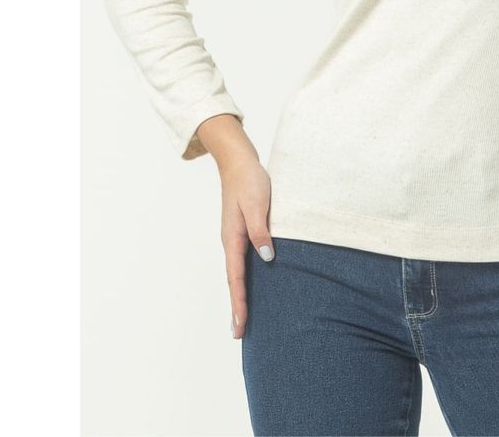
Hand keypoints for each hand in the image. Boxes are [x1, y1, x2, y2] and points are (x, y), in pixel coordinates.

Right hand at [219, 154, 275, 338]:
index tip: (240, 326)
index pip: (236, 278)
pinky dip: (245, 278)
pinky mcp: (243, 230)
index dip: (239, 302)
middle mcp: (231, 241)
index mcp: (232, 238)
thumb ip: (261, 232)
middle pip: (234, 281)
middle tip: (239, 335)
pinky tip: (254, 284)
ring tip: (244, 317)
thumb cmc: (250, 182)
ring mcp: (236, 237)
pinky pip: (243, 261)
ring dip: (241, 294)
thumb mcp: (258, 205)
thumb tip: (267, 258)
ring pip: (238, 272)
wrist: (239, 163)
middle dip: (237, 307)